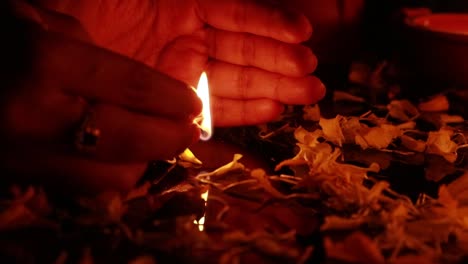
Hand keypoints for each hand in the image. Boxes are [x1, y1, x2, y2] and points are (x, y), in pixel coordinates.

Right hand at [0, 4, 201, 192]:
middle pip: (131, 140)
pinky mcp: (21, 178)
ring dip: (144, 160)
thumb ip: (89, 49)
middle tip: (187, 129)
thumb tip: (140, 89)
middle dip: (171, 138)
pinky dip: (114, 175)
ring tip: (152, 142)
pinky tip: (119, 156)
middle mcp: (37, 116)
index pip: (131, 86)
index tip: (192, 106)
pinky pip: (86, 188)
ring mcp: (27, 155)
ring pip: (113, 177)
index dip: (171, 99)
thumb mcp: (36, 21)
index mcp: (42, 62)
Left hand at [32, 0, 325, 125]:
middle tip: (314, 75)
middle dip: (280, 61)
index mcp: (183, 3)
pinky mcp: (175, 101)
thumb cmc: (85, 10)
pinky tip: (273, 109)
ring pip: (236, 79)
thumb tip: (225, 4)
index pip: (235, 11)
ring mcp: (184, 71)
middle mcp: (188, 36)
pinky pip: (214, 106)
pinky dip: (243, 109)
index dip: (268, 21)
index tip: (301, 33)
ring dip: (274, 86)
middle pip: (244, 49)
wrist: (46, 58)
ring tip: (308, 93)